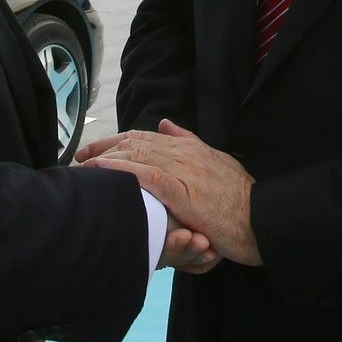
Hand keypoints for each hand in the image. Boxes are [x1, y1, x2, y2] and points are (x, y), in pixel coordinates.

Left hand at [83, 120, 260, 265]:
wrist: (263, 217)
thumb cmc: (240, 197)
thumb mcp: (217, 161)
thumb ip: (189, 141)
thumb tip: (165, 124)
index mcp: (190, 147)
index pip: (145, 136)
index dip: (116, 140)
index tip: (94, 148)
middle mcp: (184, 153)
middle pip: (135, 142)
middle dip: (103, 147)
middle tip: (79, 156)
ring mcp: (184, 172)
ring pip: (138, 155)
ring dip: (106, 158)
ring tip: (82, 164)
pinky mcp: (184, 193)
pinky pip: (149, 176)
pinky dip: (124, 170)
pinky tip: (105, 171)